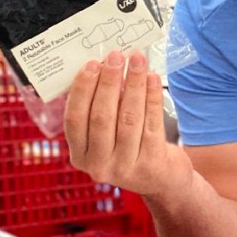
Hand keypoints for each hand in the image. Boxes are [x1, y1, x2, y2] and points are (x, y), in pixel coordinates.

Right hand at [64, 50, 193, 198]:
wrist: (162, 180)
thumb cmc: (130, 147)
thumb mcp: (106, 136)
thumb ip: (100, 109)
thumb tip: (105, 66)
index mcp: (80, 156)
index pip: (74, 119)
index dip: (83, 89)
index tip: (92, 63)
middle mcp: (98, 165)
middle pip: (101, 117)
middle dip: (109, 82)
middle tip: (116, 56)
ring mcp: (125, 167)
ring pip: (128, 117)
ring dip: (133, 83)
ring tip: (138, 60)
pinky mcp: (151, 162)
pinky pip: (151, 122)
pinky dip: (152, 96)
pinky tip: (153, 78)